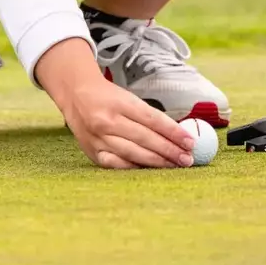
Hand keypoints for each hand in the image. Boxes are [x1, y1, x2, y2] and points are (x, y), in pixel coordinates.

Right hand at [36, 38, 195, 168]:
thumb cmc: (108, 96)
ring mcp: (98, 138)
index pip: (153, 119)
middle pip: (145, 139)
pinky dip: (135, 167)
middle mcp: (107, 120)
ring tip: (176, 165)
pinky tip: (151, 170)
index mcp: (120, 103)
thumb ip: (149, 116)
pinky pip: (117, 164)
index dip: (174, 132)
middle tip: (188, 159)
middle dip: (170, 150)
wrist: (75, 94)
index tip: (190, 142)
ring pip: (133, 153)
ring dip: (158, 162)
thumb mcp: (128, 98)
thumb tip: (178, 134)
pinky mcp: (92, 152)